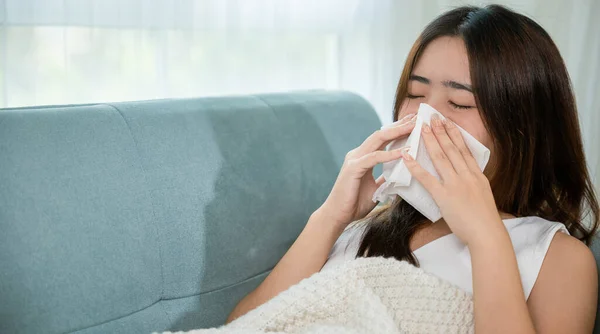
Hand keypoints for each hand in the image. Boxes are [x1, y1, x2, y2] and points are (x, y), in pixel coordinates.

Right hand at [317, 113, 416, 227]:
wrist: (337, 216)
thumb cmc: (354, 203)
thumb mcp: (376, 187)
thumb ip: (385, 178)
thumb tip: (400, 173)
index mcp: (363, 157)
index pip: (383, 139)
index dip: (398, 130)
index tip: (414, 123)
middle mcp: (358, 154)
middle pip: (381, 134)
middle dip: (399, 125)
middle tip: (416, 117)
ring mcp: (354, 160)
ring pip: (377, 140)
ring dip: (396, 133)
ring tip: (413, 127)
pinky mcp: (353, 169)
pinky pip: (374, 158)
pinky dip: (389, 154)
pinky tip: (404, 152)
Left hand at [401, 114, 502, 244]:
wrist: (487, 234)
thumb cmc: (485, 219)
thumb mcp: (483, 195)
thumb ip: (474, 183)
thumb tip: (465, 176)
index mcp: (477, 176)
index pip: (464, 150)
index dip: (455, 134)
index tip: (448, 122)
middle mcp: (467, 176)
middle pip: (452, 149)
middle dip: (442, 131)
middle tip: (433, 117)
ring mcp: (456, 185)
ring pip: (441, 158)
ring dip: (431, 141)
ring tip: (423, 128)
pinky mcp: (444, 196)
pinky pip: (427, 178)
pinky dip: (416, 166)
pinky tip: (407, 157)